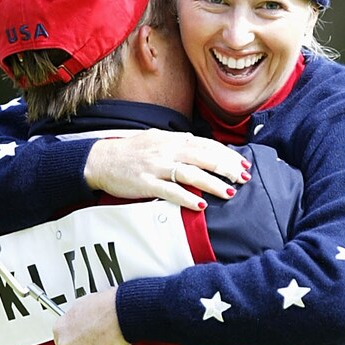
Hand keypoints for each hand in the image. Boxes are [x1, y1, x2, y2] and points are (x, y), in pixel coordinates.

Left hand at [53, 291, 128, 344]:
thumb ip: (74, 321)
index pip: (62, 340)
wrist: (121, 313)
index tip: (82, 338)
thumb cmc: (105, 307)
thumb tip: (79, 324)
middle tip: (96, 340)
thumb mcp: (80, 307)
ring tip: (106, 341)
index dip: (74, 339)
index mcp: (60, 330)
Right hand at [84, 130, 249, 207]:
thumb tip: (198, 142)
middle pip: (203, 158)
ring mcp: (156, 167)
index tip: (243, 163)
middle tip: (244, 178)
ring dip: (213, 184)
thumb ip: (177, 141)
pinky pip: (170, 191)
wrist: (101, 159)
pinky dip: (187, 198)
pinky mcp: (146, 183)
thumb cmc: (130, 151)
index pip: (206, 145)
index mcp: (171, 140)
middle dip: (227, 168)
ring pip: (191, 174)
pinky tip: (201, 205)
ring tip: (230, 192)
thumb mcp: (155, 139)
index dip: (226, 154)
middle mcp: (166, 151)